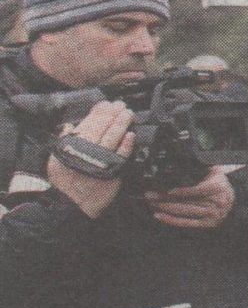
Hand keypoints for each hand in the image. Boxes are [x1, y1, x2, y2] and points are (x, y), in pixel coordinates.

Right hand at [45, 101, 130, 217]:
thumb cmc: (63, 181)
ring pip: (113, 138)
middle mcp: (86, 151)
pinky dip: (126, 144)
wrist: (70, 204)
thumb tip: (71, 125)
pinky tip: (131, 135)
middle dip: (113, 113)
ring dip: (122, 123)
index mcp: (72, 146)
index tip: (106, 103)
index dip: (99, 112)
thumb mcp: (56, 159)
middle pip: (102, 127)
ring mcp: (100, 161)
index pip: (87, 123)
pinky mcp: (112, 172)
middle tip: (121, 105)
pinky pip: (121, 155)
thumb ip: (64, 140)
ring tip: (128, 114)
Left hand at [143, 169, 236, 230]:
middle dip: (164, 198)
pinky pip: (186, 223)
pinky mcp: (206, 224)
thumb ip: (202, 167)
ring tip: (151, 203)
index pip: (195, 190)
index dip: (179, 191)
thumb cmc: (222, 186)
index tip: (165, 190)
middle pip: (185, 201)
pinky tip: (159, 216)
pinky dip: (171, 220)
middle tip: (149, 195)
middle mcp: (214, 203)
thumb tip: (186, 159)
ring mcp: (210, 215)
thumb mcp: (216, 173)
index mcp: (216, 188)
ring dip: (164, 208)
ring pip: (183, 212)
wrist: (235, 203)